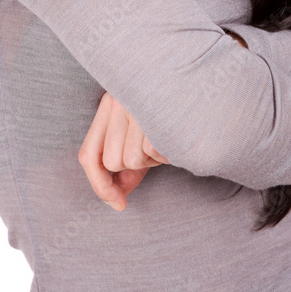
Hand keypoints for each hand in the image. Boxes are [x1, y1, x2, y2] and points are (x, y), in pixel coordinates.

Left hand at [78, 91, 169, 211]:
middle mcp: (118, 101)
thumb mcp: (141, 136)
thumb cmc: (169, 114)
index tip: (118, 203)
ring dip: (152, 158)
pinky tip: (173, 135)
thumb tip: (116, 200)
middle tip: (151, 146)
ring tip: (163, 137)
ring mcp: (135, 106)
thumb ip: (126, 166)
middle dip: (134, 167)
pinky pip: (152, 153)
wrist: (202, 88)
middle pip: (111, 161)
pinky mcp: (154, 114)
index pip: (88, 155)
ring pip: (131, 160)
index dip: (100, 185)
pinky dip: (165, 152)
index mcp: (109, 103)